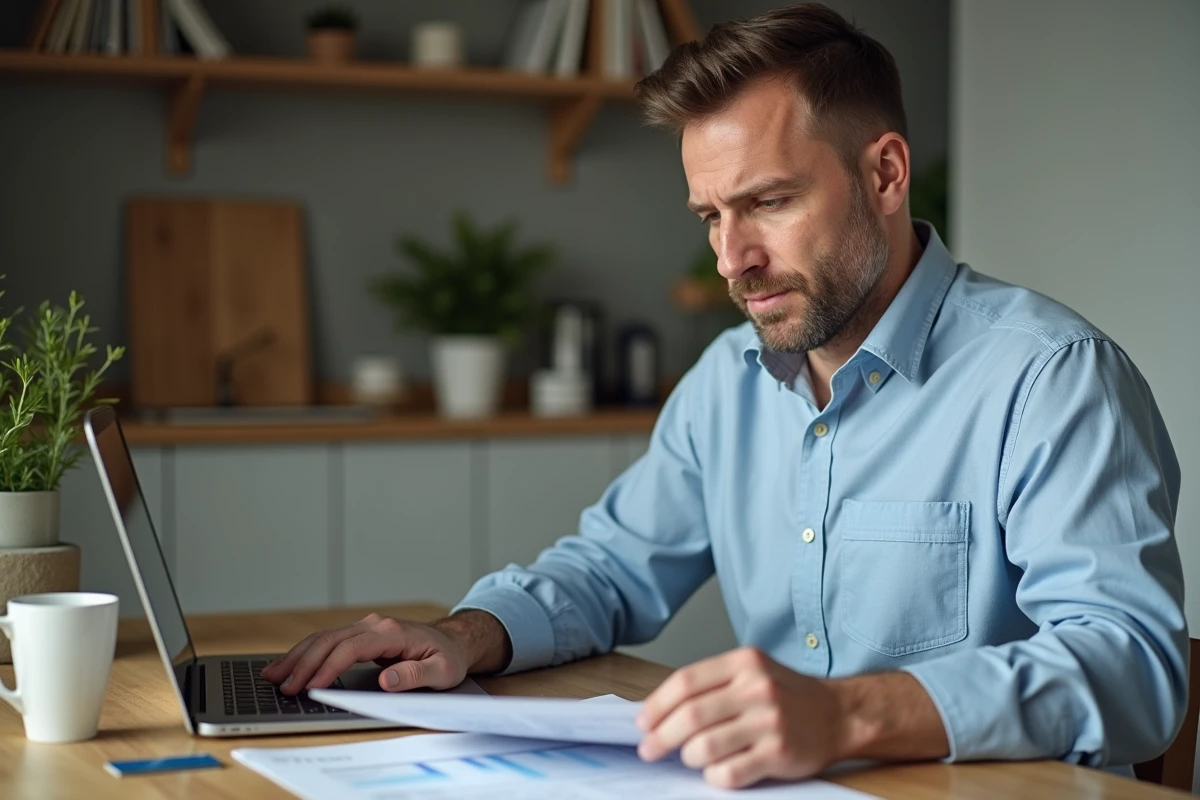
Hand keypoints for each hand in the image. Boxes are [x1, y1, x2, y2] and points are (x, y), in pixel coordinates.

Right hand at [261, 612, 491, 694]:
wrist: (452, 642)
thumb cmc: (448, 658)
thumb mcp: (442, 671)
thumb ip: (416, 675)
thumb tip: (387, 681)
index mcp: (391, 632)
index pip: (351, 648)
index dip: (328, 667)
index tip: (311, 687)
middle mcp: (374, 625)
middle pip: (329, 640)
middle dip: (302, 663)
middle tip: (281, 685)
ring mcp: (365, 628)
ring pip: (323, 638)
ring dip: (297, 656)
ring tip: (272, 675)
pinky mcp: (360, 635)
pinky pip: (328, 642)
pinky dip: (306, 653)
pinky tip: (289, 665)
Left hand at [636, 647, 849, 789]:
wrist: (839, 714)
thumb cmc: (786, 695)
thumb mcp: (751, 672)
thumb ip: (712, 685)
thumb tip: (659, 711)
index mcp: (744, 662)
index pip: (686, 682)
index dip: (657, 705)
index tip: (643, 723)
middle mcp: (757, 689)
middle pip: (690, 716)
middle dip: (661, 736)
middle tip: (649, 749)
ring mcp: (770, 722)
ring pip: (705, 747)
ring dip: (689, 757)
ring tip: (692, 757)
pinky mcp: (779, 754)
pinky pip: (729, 772)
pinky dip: (714, 775)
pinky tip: (718, 770)